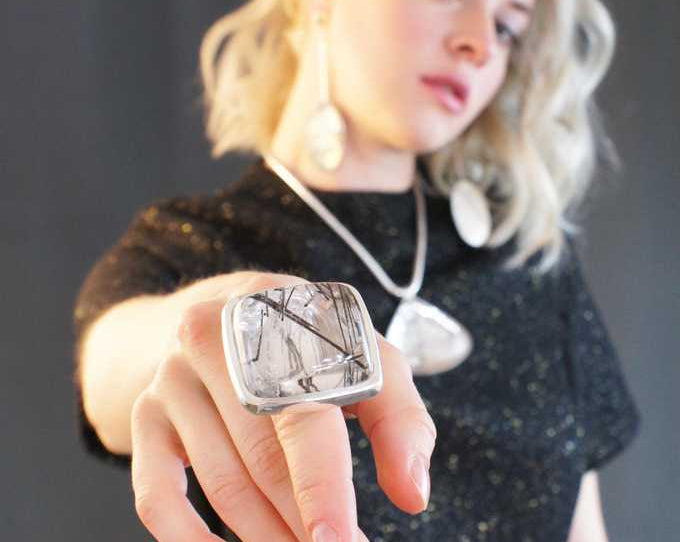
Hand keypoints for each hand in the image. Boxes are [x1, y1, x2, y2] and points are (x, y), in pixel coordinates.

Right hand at [130, 271, 436, 541]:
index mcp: (278, 317)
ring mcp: (171, 379)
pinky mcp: (146, 414)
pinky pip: (157, 492)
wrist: (221, 313)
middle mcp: (214, 341)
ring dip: (264, 535)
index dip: (324, 485)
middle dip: (303, 522)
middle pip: (262, 458)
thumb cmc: (303, 341)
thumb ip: (398, 416)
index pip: (302, 413)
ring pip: (222, 483)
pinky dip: (189, 538)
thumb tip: (411, 492)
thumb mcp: (360, 354)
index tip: (341, 540)